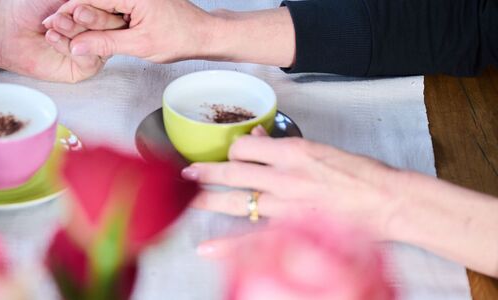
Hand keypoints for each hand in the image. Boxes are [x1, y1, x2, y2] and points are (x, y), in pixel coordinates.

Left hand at [0, 0, 122, 82]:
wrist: (11, 27)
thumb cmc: (34, 6)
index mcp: (99, 9)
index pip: (112, 9)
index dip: (99, 5)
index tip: (79, 4)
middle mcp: (100, 30)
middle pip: (112, 26)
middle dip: (89, 18)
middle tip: (71, 13)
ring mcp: (94, 49)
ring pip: (100, 42)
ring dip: (75, 31)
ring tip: (54, 24)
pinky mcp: (84, 68)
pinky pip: (88, 59)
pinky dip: (69, 47)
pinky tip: (52, 38)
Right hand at [48, 0, 217, 62]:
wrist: (202, 33)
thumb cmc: (179, 37)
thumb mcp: (140, 44)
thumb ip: (105, 43)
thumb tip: (77, 46)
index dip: (68, 12)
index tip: (51, 24)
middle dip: (71, 14)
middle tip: (51, 28)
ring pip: (99, 3)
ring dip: (83, 17)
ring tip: (63, 30)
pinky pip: (110, 5)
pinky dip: (97, 17)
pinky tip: (83, 29)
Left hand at [180, 128, 408, 238]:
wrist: (388, 201)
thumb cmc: (361, 174)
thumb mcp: (321, 148)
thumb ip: (284, 145)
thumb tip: (258, 136)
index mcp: (293, 151)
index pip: (246, 146)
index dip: (233, 149)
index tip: (229, 154)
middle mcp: (285, 176)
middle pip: (233, 172)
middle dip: (206, 171)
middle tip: (188, 171)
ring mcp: (287, 205)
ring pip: (236, 201)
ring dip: (208, 199)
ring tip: (189, 197)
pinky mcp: (293, 229)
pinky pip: (253, 238)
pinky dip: (227, 245)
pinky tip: (207, 248)